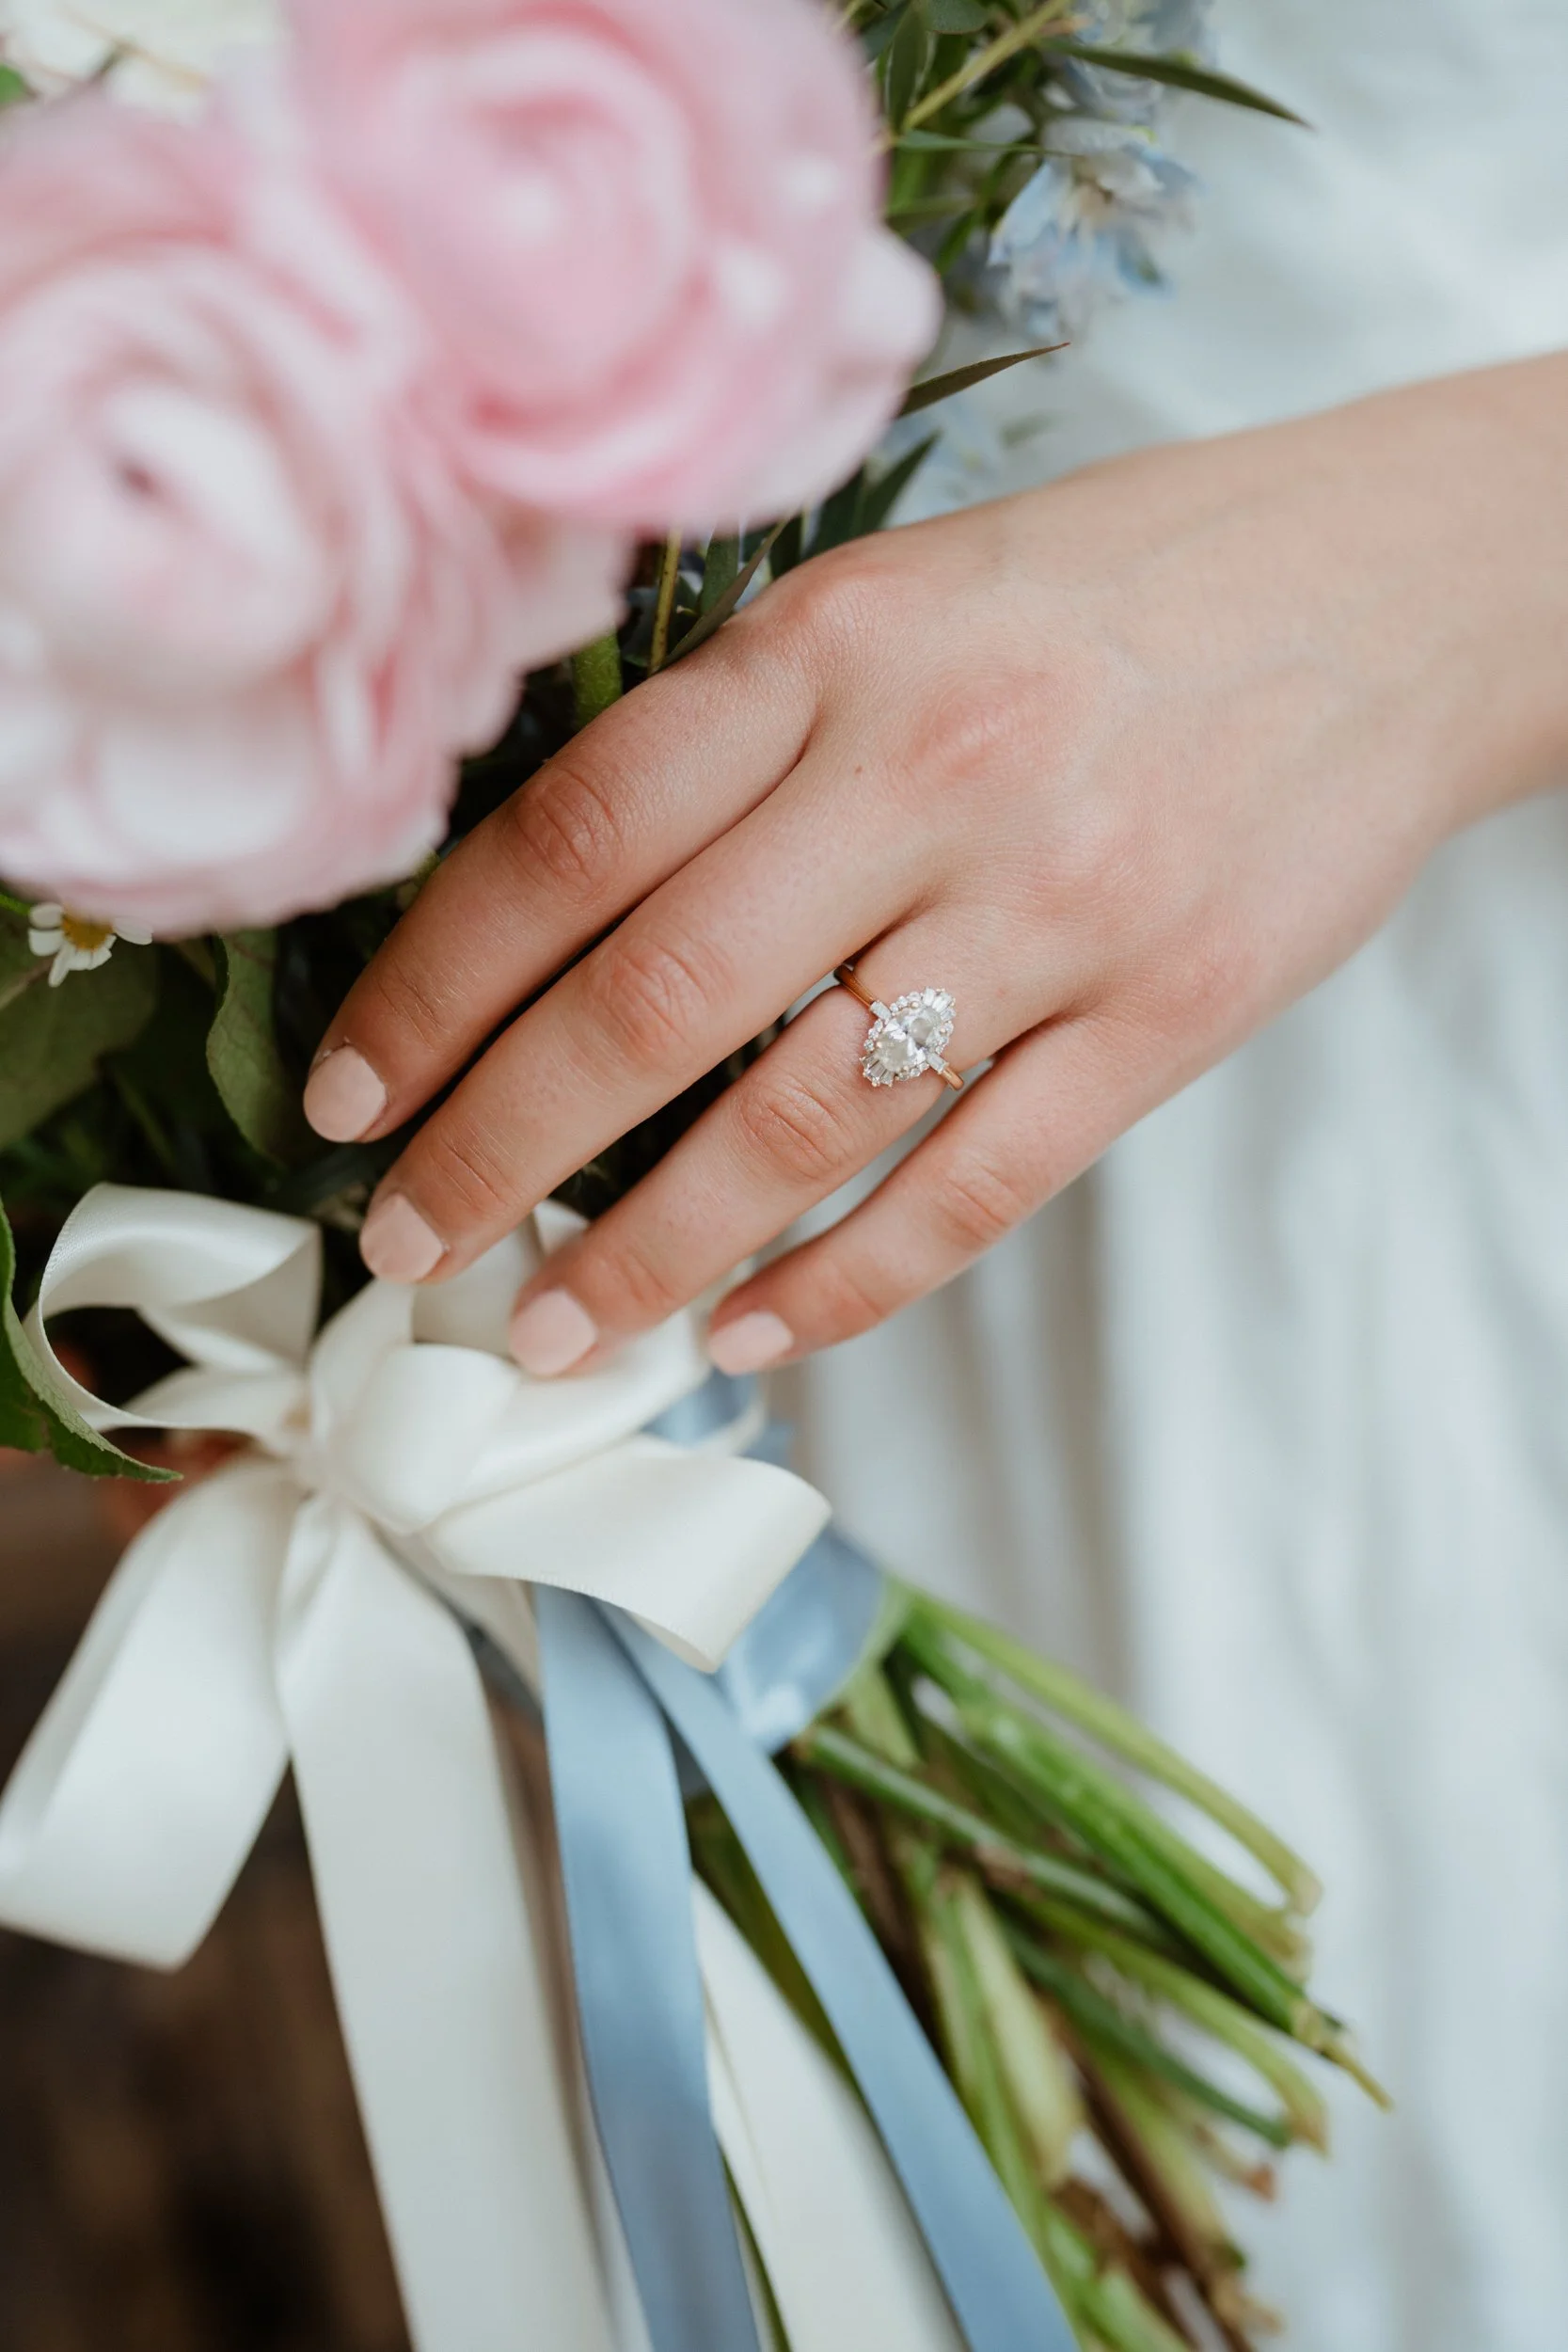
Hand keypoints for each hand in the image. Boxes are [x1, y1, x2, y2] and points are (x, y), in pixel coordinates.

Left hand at [303, 355, 1567, 1372]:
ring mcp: (1059, 907)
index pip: (573, 839)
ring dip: (647, 1252)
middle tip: (404, 1243)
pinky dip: (848, 1280)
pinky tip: (754, 1335)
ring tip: (543, 1333)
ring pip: (801, 1122)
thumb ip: (737, 729)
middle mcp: (931, 775)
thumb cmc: (1113, 592)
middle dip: (498, 1147)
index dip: (434, 984)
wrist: (1396, 593)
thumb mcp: (900, 592)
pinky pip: (978, 1184)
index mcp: (836, 650)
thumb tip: (549, 904)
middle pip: (653, 1003)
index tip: (351, 1092)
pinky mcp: (1170, 1015)